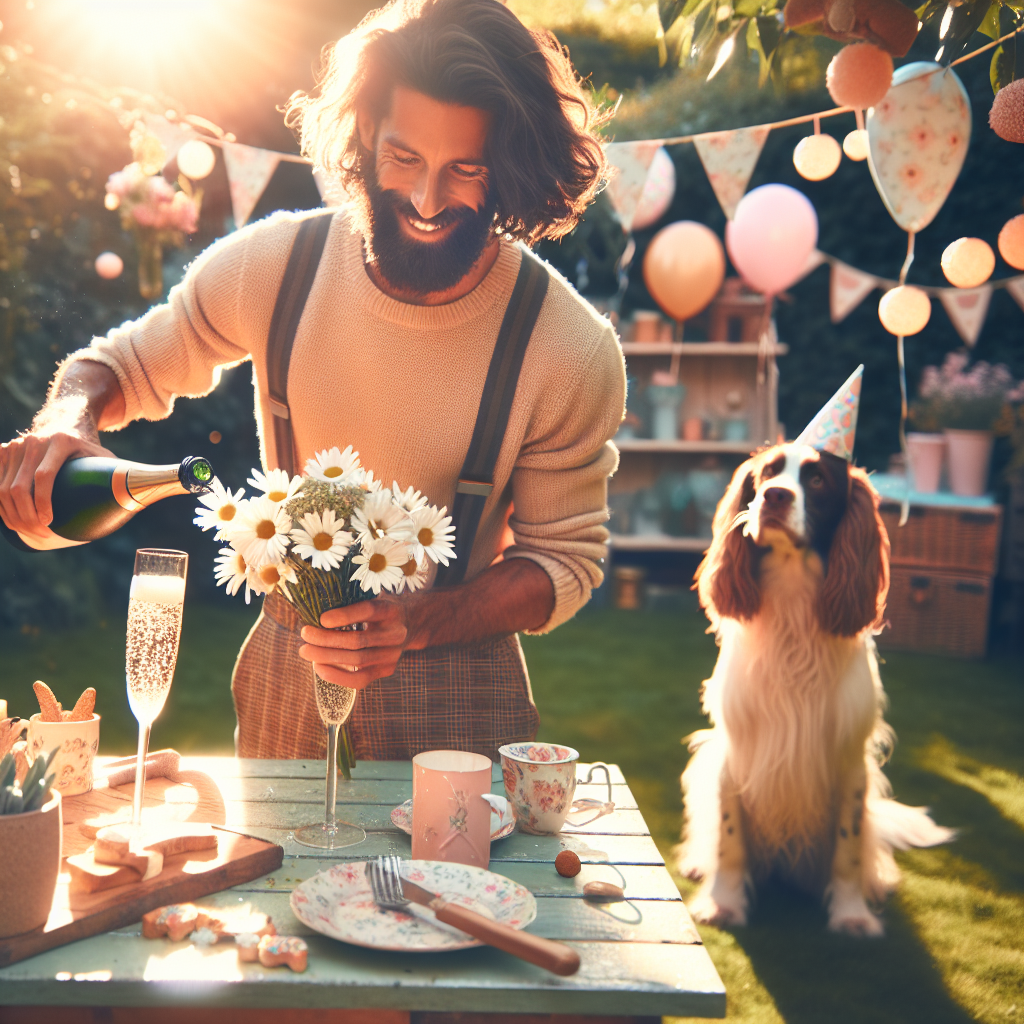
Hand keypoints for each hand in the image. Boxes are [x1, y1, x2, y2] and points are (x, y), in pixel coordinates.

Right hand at [0, 429, 114, 539]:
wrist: (64, 423)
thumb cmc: (88, 449)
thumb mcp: (104, 457)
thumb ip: (119, 475)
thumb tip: (141, 497)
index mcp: (60, 441)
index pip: (44, 476)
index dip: (43, 502)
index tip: (49, 522)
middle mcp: (33, 441)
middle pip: (20, 487)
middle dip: (27, 516)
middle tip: (41, 535)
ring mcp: (15, 445)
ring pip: (2, 488)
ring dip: (11, 515)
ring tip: (28, 532)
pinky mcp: (3, 452)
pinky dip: (1, 505)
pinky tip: (11, 520)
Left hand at [297, 597, 413, 689]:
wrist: (410, 624)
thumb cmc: (380, 610)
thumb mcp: (373, 597)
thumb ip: (352, 602)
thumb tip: (315, 608)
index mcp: (391, 610)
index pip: (368, 611)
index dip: (344, 616)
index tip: (321, 619)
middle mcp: (396, 633)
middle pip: (358, 640)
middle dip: (326, 639)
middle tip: (305, 634)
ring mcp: (393, 654)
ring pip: (356, 660)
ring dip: (327, 657)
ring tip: (306, 651)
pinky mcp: (387, 670)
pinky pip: (360, 680)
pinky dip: (337, 676)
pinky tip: (319, 668)